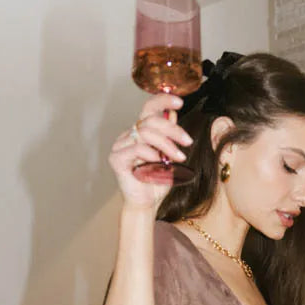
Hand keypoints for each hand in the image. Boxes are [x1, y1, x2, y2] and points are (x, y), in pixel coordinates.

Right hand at [109, 95, 192, 210]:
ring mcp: (121, 145)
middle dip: (173, 130)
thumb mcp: (170, 156)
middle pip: (151, 120)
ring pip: (146, 133)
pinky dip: (151, 153)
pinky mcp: (116, 158)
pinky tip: (159, 162)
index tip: (180, 102)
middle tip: (188, 142)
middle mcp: (129, 135)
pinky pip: (136, 148)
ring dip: (166, 144)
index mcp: (141, 131)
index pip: (149, 108)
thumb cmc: (157, 181)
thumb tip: (172, 113)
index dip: (163, 100)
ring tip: (179, 158)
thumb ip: (170, 136)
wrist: (147, 204)